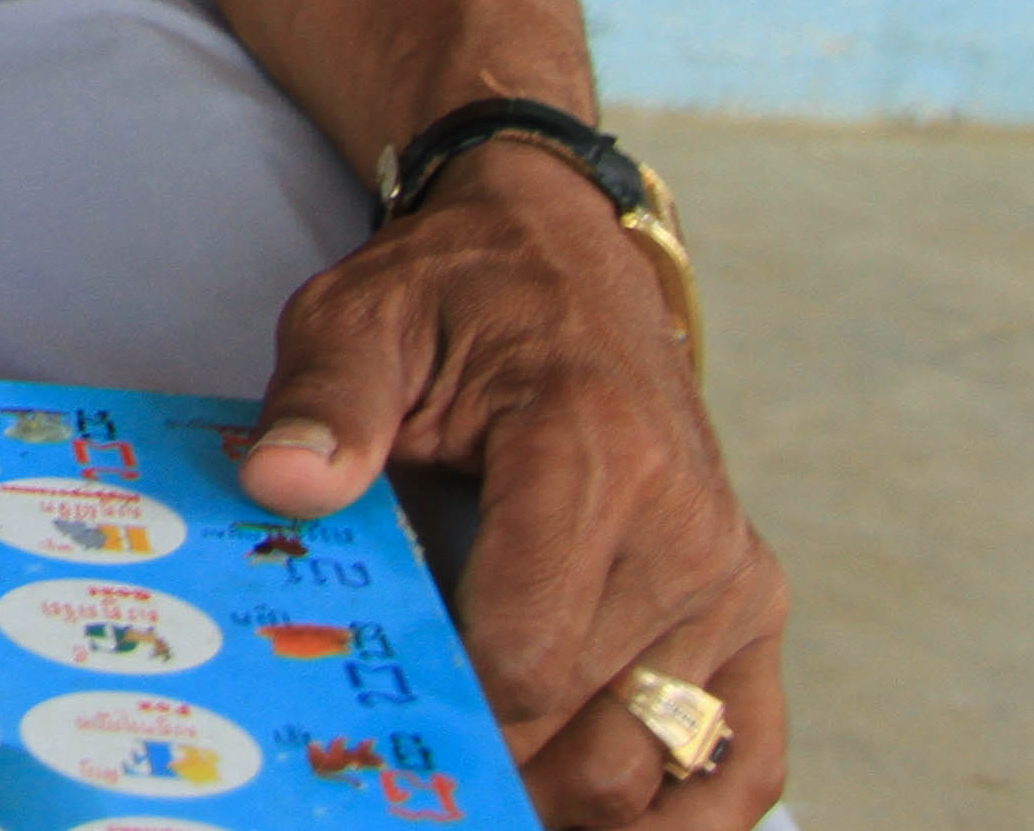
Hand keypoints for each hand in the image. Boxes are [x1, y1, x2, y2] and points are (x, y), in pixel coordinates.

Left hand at [235, 145, 787, 827]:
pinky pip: (746, 758)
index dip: (447, 712)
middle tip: (415, 767)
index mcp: (593, 453)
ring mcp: (731, 577)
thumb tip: (281, 485)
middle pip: (587, 733)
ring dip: (566, 802)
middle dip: (493, 770)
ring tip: (476, 787)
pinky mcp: (752, 606)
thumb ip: (324, 404)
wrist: (560, 260)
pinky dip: (679, 817)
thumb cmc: (452, 297)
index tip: (375, 720)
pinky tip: (592, 821)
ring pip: (653, 764)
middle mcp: (686, 528)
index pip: (526, 658)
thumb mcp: (361, 318)